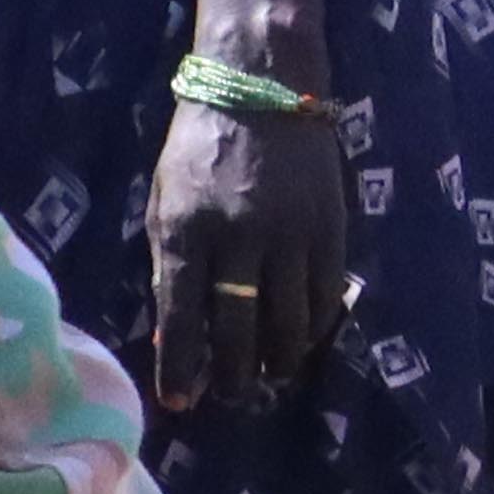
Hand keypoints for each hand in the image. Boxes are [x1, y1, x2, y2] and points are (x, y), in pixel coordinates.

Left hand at [143, 82, 346, 418]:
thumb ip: (170, 264)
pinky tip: (301, 342)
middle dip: (232, 373)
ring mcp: (289, 234)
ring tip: (267, 377)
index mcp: (184, 231)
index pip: (181, 316)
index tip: (178, 403)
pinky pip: (325, 294)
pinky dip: (314, 326)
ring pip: (288, 319)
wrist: (258, 90)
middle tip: (229, 397)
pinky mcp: (329, 227)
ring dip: (277, 357)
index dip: (180, 367)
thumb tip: (175, 334)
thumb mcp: (164, 203)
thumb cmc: (196, 150)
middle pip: (239, 327)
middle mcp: (238, 238)